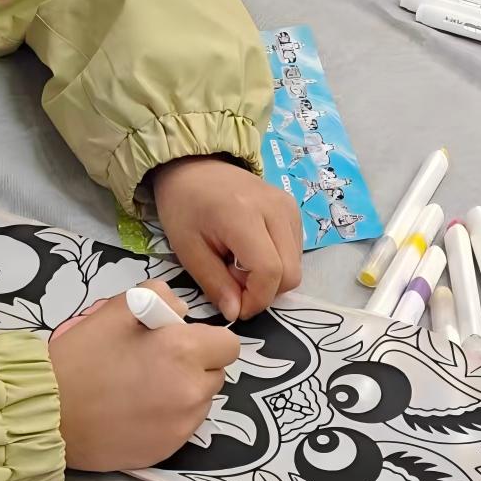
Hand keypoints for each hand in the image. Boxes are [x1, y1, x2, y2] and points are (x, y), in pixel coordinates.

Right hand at [49, 281, 239, 470]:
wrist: (49, 412)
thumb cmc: (81, 357)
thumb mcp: (115, 309)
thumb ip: (159, 298)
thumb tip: (182, 312)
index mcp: (183, 352)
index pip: (228, 346)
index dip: (206, 340)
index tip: (180, 341)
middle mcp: (192, 391)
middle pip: (216, 374)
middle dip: (196, 365)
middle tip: (156, 363)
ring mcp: (182, 425)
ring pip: (201, 401)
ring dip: (184, 392)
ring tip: (143, 388)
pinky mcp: (169, 449)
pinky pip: (184, 426)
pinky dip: (170, 417)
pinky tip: (137, 411)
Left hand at [153, 156, 301, 320]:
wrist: (194, 166)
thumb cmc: (184, 206)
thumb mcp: (188, 249)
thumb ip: (215, 284)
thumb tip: (236, 314)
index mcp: (244, 215)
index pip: (270, 271)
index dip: (256, 299)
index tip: (235, 307)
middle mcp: (275, 208)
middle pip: (290, 273)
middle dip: (264, 291)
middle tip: (233, 283)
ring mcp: (289, 206)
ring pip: (296, 265)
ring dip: (270, 278)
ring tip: (238, 265)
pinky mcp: (293, 208)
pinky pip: (295, 252)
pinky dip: (276, 263)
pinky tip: (250, 253)